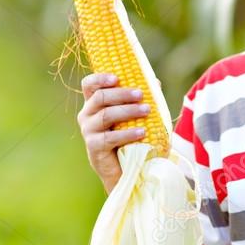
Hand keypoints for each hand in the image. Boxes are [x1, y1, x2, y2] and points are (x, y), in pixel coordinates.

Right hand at [77, 73, 151, 193]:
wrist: (127, 167)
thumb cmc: (132, 135)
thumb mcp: (136, 115)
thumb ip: (142, 99)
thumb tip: (156, 83)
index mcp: (95, 103)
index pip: (89, 85)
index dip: (100, 78)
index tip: (117, 78)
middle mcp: (87, 115)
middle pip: (99, 97)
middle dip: (121, 93)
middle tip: (141, 95)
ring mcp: (88, 131)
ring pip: (105, 115)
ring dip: (128, 111)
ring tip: (147, 111)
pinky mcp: (94, 147)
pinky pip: (109, 137)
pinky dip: (127, 133)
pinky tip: (142, 132)